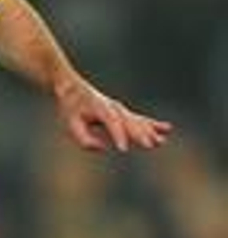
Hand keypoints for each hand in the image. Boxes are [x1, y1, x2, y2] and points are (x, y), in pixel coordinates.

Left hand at [53, 76, 172, 153]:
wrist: (73, 88)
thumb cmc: (71, 108)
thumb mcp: (71, 123)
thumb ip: (84, 139)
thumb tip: (103, 148)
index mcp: (100, 109)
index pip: (112, 123)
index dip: (118, 136)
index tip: (123, 149)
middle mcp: (114, 108)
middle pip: (130, 123)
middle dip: (141, 135)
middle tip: (151, 145)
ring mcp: (121, 109)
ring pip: (138, 122)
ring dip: (150, 132)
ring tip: (161, 141)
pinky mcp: (124, 113)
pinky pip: (141, 119)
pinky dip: (153, 124)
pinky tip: (167, 129)